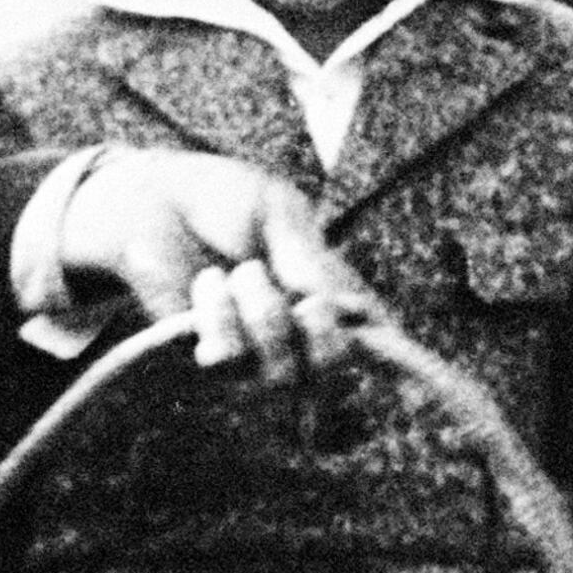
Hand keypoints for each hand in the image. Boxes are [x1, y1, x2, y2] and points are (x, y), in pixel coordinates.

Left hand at [58, 146, 374, 382]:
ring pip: (282, 370)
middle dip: (320, 330)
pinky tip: (210, 285)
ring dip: (263, 311)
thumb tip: (351, 311)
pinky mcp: (208, 357)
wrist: (157, 199)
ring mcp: (255, 350)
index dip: (400, 362)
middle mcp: (298, 332)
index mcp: (331, 294)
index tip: (414, 373)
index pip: (377, 339)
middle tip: (302, 295)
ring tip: (241, 273)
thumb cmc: (224, 201)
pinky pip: (228, 359)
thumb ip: (313, 262)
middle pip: (332, 368)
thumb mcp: (280, 213)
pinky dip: (220, 313)